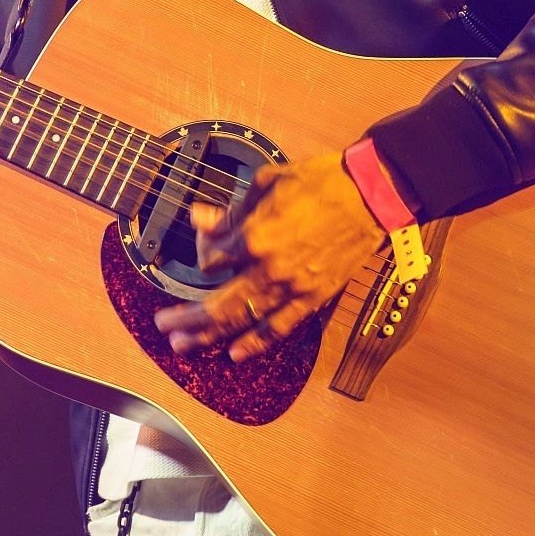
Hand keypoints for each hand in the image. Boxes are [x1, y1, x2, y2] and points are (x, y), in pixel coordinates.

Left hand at [152, 150, 384, 362]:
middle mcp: (269, 269)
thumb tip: (199, 219)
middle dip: (186, 318)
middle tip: (165, 325)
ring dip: (209, 336)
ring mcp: (292, 287)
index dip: (202, 253)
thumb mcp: (266, 184)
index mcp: (254, 237)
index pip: (211, 259)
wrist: (370, 194)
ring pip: (242, 321)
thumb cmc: (321, 182)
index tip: (205, 245)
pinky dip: (255, 343)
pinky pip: (279, 327)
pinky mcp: (314, 297)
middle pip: (216, 304)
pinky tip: (234, 353)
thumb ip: (231, 212)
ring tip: (184, 346)